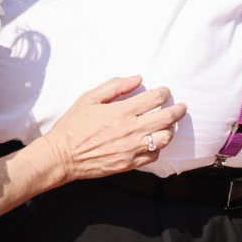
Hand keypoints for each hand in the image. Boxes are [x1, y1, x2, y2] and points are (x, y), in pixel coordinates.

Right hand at [39, 76, 187, 181]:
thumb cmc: (73, 126)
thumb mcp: (89, 99)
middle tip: (181, 107)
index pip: (156, 98)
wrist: (61, 156)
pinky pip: (153, 156)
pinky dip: (157, 148)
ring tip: (167, 126)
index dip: (164, 93)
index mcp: (121, 112)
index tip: (164, 92)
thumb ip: (115, 86)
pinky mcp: (129, 163)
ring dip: (169, 130)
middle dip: (178, 110)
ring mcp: (131, 148)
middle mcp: (130, 130)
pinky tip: (152, 142)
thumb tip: (138, 78)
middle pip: (167, 118)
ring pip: (165, 138)